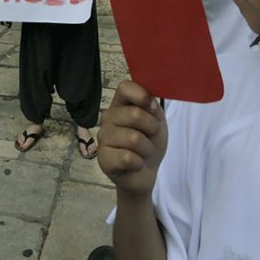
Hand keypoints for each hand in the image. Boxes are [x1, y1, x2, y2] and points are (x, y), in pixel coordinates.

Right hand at [97, 80, 167, 197]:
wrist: (145, 172)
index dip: (141, 96)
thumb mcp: (157, 121)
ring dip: (147, 149)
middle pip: (135, 114)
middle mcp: (107, 117)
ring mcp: (103, 138)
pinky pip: (127, 158)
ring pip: (134, 138)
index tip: (151, 108)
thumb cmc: (149, 142)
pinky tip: (135, 164)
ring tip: (142, 152)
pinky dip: (139, 163)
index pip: (125, 87)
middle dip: (152, 129)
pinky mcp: (103, 159)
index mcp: (120, 104)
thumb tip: (148, 101)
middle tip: (150, 138)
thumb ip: (152, 107)